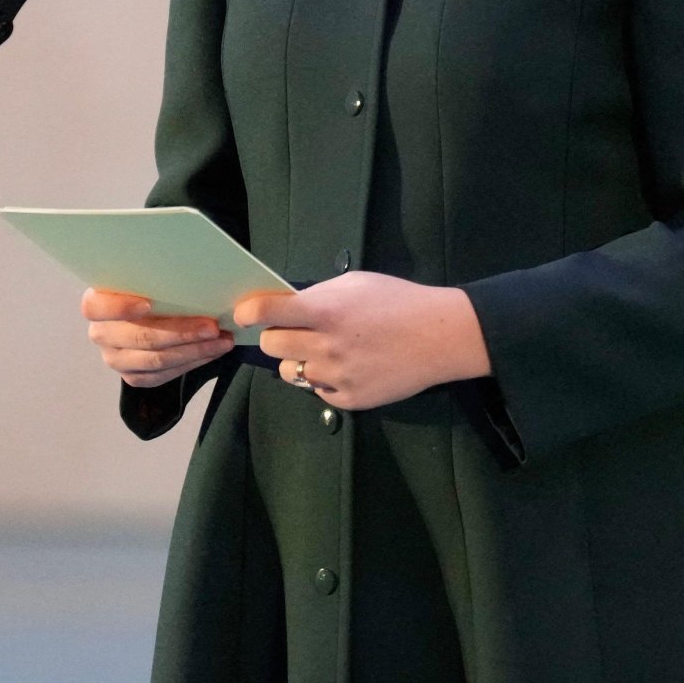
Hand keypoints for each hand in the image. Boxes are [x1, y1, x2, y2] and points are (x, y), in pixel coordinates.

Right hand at [81, 288, 233, 389]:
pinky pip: (164, 374)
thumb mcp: (147, 277)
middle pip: (139, 337)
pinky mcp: (133, 376)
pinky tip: (212, 351)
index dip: (120, 307)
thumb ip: (155, 276)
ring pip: (155, 360)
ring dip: (194, 350)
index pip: (95, 307)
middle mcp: (101, 333)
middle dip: (181, 332)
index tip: (149, 303)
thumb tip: (190, 271)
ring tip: (222, 340)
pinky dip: (192, 362)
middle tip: (212, 326)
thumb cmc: (153, 288)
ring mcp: (116, 358)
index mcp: (96, 303)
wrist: (152, 314)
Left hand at [234, 271, 491, 410]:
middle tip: (295, 330)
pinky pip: (317, 391)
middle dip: (277, 335)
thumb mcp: (356, 283)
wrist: (440, 336)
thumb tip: (287, 306)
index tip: (243, 315)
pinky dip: (324, 379)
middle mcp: (325, 346)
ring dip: (299, 360)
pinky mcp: (349, 399)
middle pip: (271, 346)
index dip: (248, 313)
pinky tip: (348, 365)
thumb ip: (318, 295)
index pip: (266, 313)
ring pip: (290, 373)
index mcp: (325, 311)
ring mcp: (336, 376)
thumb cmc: (399, 301)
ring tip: (324, 350)